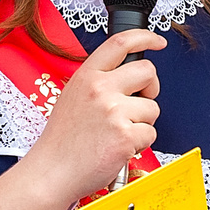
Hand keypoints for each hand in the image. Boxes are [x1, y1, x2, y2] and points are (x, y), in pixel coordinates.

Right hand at [16, 29, 161, 203]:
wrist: (52, 172)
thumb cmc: (63, 140)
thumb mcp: (73, 97)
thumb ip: (98, 82)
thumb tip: (128, 77)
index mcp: (87, 76)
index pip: (120, 42)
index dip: (145, 37)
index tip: (157, 41)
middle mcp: (100, 89)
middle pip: (147, 71)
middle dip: (151, 88)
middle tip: (138, 103)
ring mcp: (114, 112)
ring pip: (153, 108)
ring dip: (143, 122)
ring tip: (118, 133)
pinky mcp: (126, 136)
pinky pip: (151, 133)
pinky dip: (140, 144)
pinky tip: (119, 148)